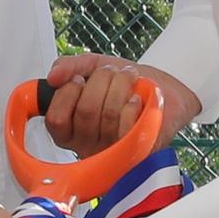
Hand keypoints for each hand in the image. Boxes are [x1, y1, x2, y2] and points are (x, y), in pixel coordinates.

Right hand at [40, 52, 193, 153]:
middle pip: (85, 112)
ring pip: (107, 114)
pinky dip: (132, 105)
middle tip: (113, 71)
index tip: (80, 79)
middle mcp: (86, 145)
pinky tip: (137, 99)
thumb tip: (52, 77)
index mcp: (70, 130)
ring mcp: (111, 150)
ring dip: (120, 86)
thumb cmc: (128, 84)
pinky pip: (126, 127)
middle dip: (101, 80)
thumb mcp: (92, 67)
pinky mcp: (135, 149)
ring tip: (129, 77)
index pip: (55, 119)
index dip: (68, 93)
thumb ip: (69, 67)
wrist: (166, 90)